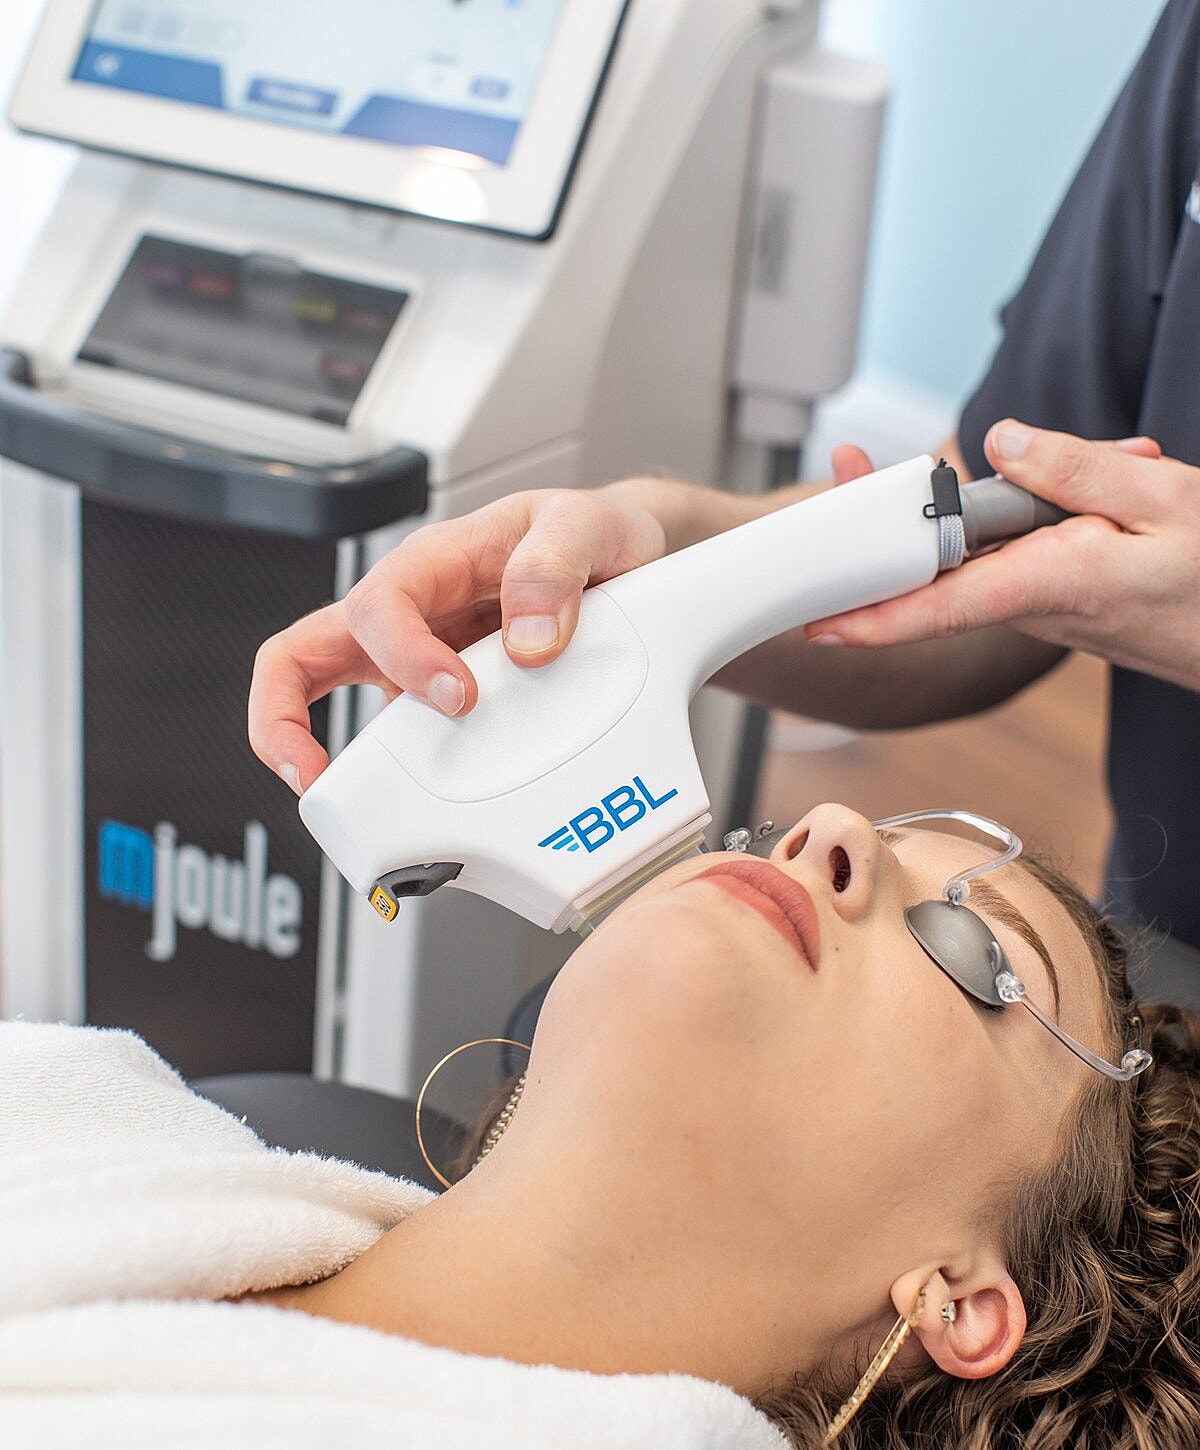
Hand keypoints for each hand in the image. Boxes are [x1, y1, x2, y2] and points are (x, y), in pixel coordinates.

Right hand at [249, 484, 674, 792]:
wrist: (625, 555)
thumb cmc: (593, 533)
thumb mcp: (585, 524)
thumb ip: (554, 570)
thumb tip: (527, 642)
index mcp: (434, 562)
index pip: (377, 605)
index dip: (402, 654)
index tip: (459, 696)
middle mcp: (413, 611)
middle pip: (301, 654)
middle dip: (283, 717)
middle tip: (311, 776)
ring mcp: (420, 658)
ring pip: (336, 702)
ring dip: (334, 758)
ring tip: (359, 813)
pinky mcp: (442, 698)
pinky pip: (397, 736)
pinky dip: (396, 776)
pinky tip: (426, 808)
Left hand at [805, 421, 1199, 692]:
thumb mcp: (1163, 498)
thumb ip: (1075, 468)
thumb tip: (996, 442)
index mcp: (1051, 583)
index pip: (941, 606)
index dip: (873, 618)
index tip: (816, 623)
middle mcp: (1030, 601)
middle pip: (938, 565)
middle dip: (893, 518)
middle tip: (850, 466)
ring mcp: (1036, 600)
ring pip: (978, 549)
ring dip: (988, 500)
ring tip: (1071, 461)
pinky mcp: (1048, 591)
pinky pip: (1011, 549)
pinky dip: (1032, 507)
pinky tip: (1100, 476)